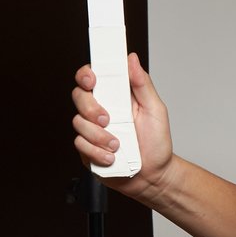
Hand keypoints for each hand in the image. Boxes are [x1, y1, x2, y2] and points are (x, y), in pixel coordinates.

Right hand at [71, 53, 174, 192]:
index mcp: (116, 98)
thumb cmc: (156, 143)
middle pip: (79, 97)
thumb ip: (142, 84)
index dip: (86, 74)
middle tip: (108, 120)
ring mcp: (92, 130)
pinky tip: (112, 157)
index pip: (92, 77)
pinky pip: (80, 145)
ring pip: (78, 123)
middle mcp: (101, 111)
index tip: (92, 80)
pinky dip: (97, 152)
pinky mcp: (87, 149)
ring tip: (118, 146)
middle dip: (91, 108)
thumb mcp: (156, 110)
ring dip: (99, 136)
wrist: (154, 176)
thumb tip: (131, 59)